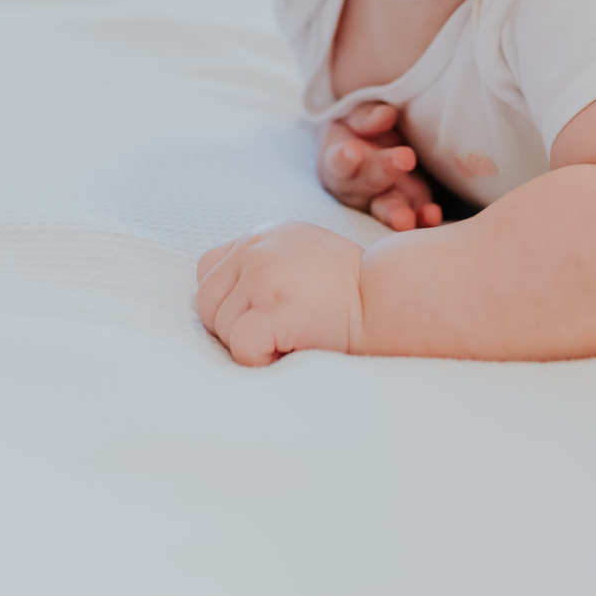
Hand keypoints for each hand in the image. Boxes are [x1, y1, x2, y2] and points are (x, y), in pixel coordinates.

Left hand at [196, 222, 364, 366]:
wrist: (388, 297)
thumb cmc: (351, 288)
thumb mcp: (303, 254)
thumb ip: (264, 263)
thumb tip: (226, 300)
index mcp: (262, 235)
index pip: (208, 269)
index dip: (228, 299)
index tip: (260, 312)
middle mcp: (256, 247)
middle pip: (206, 301)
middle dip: (234, 326)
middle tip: (278, 330)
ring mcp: (262, 275)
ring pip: (220, 326)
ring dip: (250, 343)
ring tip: (292, 334)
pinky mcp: (272, 307)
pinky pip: (240, 347)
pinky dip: (259, 360)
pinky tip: (290, 349)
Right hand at [317, 101, 442, 231]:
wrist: (371, 146)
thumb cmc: (359, 128)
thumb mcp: (357, 115)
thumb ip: (368, 116)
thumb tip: (386, 114)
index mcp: (337, 160)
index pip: (338, 161)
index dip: (344, 158)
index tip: (353, 150)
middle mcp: (355, 187)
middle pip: (367, 183)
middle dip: (384, 172)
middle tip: (405, 158)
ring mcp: (379, 200)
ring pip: (386, 208)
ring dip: (397, 212)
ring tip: (407, 218)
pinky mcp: (405, 206)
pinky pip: (412, 215)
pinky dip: (422, 216)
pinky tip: (432, 217)